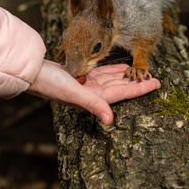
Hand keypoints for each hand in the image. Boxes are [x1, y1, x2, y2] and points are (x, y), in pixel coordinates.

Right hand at [26, 60, 160, 124]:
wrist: (32, 73)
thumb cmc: (50, 84)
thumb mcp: (74, 93)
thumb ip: (93, 105)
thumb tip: (110, 120)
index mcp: (94, 97)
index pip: (124, 92)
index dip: (141, 88)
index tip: (157, 83)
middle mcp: (93, 92)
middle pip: (121, 86)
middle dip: (138, 81)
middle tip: (154, 76)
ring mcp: (87, 83)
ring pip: (113, 79)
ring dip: (126, 75)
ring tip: (140, 71)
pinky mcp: (80, 74)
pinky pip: (101, 72)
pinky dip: (112, 70)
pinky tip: (120, 67)